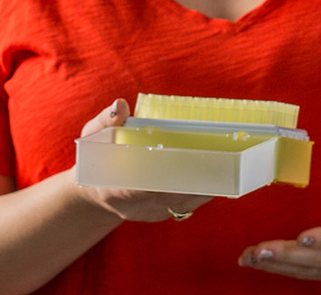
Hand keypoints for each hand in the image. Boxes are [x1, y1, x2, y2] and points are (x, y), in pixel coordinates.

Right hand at [73, 100, 212, 223]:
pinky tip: (223, 170)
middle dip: (194, 177)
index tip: (182, 163)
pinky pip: (190, 203)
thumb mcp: (92, 138)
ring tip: (228, 160)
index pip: (137, 189)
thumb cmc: (96, 160)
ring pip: (186, 201)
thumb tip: (120, 105)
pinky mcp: (166, 214)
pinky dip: (206, 188)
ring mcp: (153, 213)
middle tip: (218, 154)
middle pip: (171, 195)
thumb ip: (104, 122)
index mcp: (113, 190)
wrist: (98, 193)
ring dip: (207, 183)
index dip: (159, 178)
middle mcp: (135, 208)